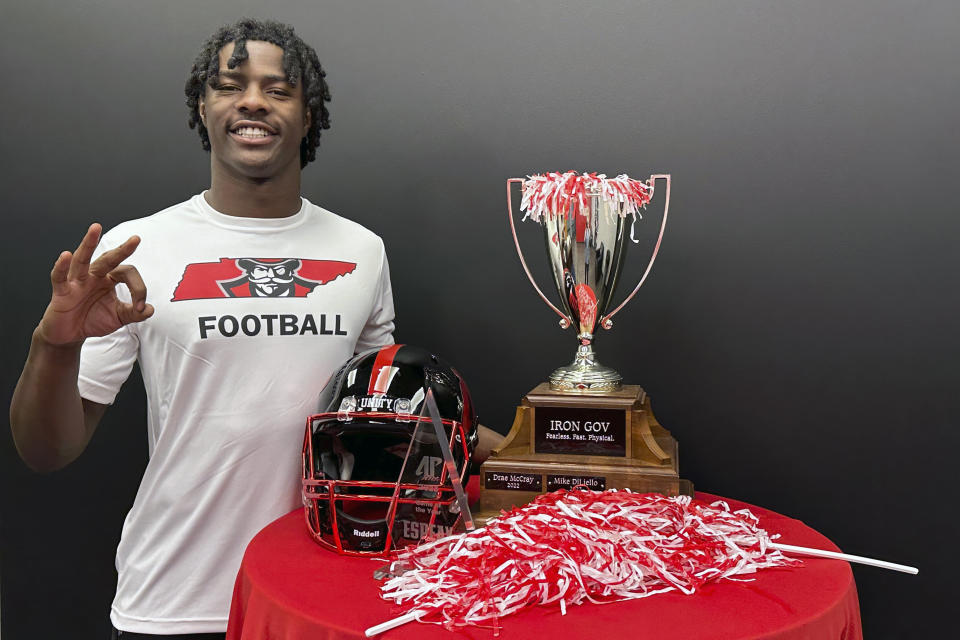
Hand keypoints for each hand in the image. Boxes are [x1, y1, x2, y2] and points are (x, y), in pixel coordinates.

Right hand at [37, 223, 153, 346]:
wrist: (70, 334)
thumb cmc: (92, 319)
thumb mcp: (118, 317)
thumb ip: (134, 313)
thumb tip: (150, 309)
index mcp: (108, 279)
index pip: (127, 274)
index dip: (138, 289)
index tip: (141, 307)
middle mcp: (93, 276)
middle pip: (108, 259)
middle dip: (122, 250)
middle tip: (136, 239)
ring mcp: (77, 281)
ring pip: (82, 259)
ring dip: (89, 243)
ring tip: (96, 228)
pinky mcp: (61, 291)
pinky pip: (60, 277)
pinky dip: (61, 267)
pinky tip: (65, 255)